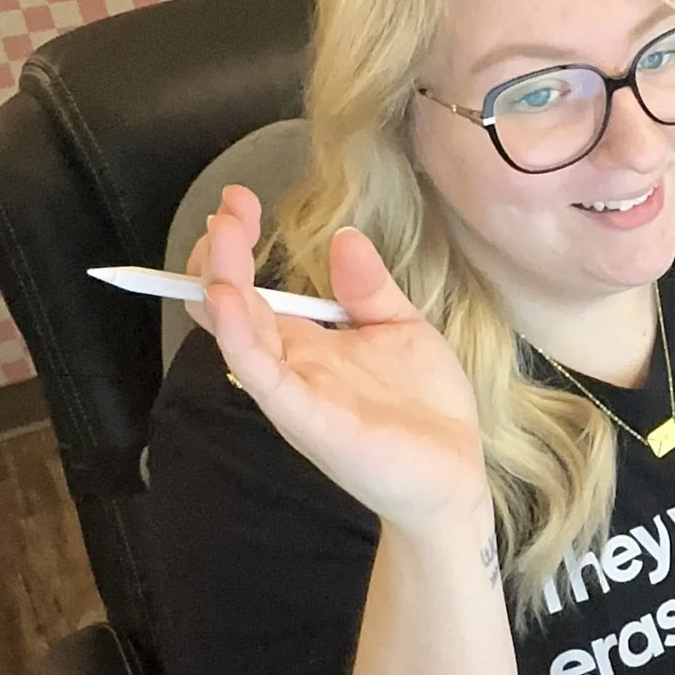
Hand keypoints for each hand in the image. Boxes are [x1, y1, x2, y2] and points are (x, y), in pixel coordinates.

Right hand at [198, 186, 489, 544]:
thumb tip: (344, 234)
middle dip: (218, 254)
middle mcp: (288, 366)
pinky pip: (263, 377)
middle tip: (227, 211)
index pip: (249, 288)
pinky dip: (240, 338)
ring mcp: (294, 393)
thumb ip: (368, 286)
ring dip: (222, 283)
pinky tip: (229, 301)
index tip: (239, 200)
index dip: (236, 243)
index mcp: (305, 343)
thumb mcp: (400, 328)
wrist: (455, 475)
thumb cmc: (425, 409)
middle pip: (229, 305)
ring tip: (220, 238)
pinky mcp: (310, 420)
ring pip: (237, 335)